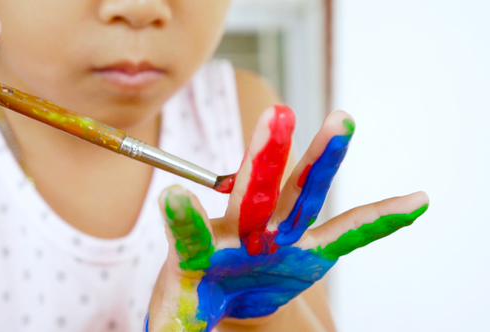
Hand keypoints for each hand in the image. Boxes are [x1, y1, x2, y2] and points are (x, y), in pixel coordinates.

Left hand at [147, 106, 428, 331]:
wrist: (226, 295)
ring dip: (321, 159)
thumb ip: (175, 321)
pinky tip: (414, 201)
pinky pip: (349, 232)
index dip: (182, 220)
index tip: (171, 199)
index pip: (189, 234)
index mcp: (201, 250)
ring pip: (301, 193)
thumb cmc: (196, 298)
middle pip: (254, 190)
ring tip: (343, 122)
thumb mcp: (180, 316)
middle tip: (276, 114)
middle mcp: (243, 231)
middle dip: (265, 155)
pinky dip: (380, 219)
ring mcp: (280, 235)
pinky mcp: (311, 249)